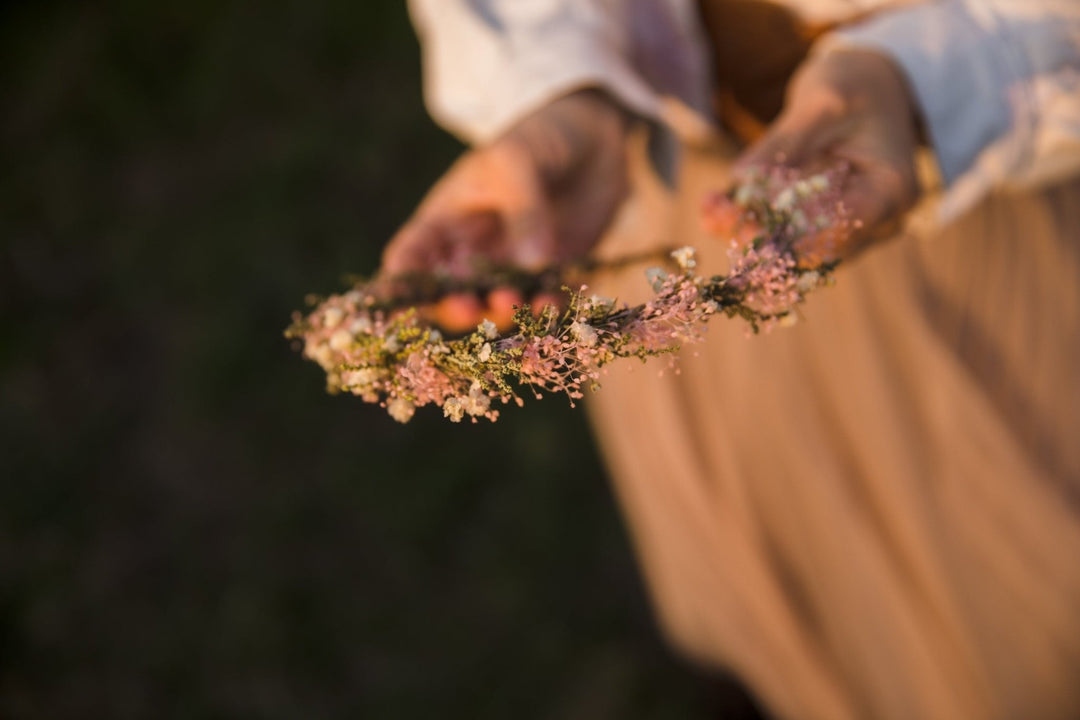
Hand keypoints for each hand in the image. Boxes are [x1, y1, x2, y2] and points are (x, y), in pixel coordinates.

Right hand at [380, 89, 629, 330]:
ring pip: (493, 306)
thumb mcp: (518, 160)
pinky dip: (543, 310)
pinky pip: (541, 303)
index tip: (398, 304)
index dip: (398, 284)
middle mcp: (471, 252)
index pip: (409, 257)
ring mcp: (510, 268)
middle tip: (468, 308)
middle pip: (446, 295)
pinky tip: (551, 305)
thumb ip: (521, 210)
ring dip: (499, 312)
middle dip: (451, 307)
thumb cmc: (539, 138)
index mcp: (445, 219)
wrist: (596, 140)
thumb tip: (529, 264)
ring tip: (513, 301)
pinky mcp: (549, 276)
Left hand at [731, 47, 919, 262]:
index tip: (743, 224)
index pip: (839, 228)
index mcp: (890, 190)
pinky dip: (751, 220)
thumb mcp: (823, 100)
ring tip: (708, 210)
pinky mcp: (824, 222)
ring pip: (794, 246)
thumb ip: (787, 140)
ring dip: (747, 231)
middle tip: (713, 217)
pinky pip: (786, 232)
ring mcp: (851, 226)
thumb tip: (740, 177)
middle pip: (813, 246)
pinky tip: (713, 207)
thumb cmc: (856, 82)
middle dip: (759, 235)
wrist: (870, 83)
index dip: (790, 233)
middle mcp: (877, 219)